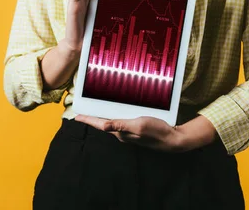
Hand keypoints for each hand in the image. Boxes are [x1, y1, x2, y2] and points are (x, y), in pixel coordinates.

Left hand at [74, 114, 218, 152]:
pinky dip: (115, 115)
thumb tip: (103, 125)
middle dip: (93, 117)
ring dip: (103, 115)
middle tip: (83, 110)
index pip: (100, 124)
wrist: (172, 139)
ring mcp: (129, 132)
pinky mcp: (136, 129)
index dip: (88, 119)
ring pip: (112, 122)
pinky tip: (117, 110)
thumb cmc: (156, 131)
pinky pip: (121, 121)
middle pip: (104, 123)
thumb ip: (120, 125)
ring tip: (95, 109)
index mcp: (120, 132)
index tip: (77, 115)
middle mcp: (122, 133)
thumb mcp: (138, 125)